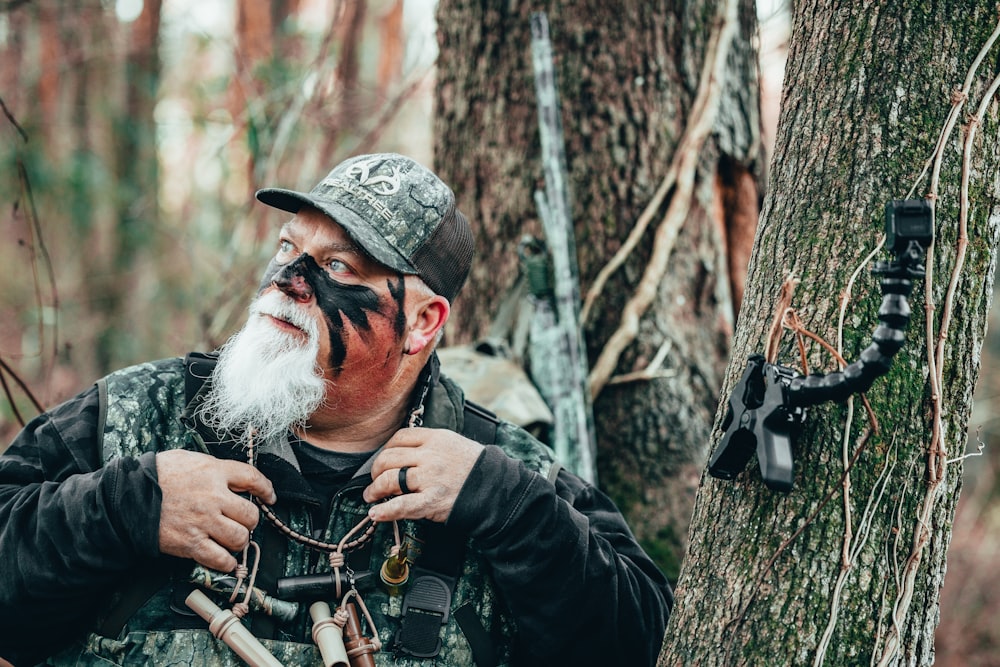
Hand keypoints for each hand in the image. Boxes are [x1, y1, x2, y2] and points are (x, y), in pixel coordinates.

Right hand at [155, 449, 276, 571]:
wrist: (127, 497)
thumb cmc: (155, 475)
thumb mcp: (188, 459)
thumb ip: (213, 468)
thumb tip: (230, 476)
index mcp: (214, 472)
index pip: (253, 478)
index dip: (266, 489)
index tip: (269, 496)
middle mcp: (213, 497)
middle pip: (251, 514)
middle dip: (250, 520)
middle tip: (242, 521)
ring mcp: (203, 522)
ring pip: (240, 538)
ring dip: (239, 540)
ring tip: (232, 538)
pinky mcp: (191, 543)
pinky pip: (220, 559)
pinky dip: (226, 562)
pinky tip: (225, 559)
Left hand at [364, 427, 482, 523]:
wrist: (496, 488)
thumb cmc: (475, 467)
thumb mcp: (454, 444)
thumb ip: (430, 445)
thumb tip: (404, 452)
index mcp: (436, 438)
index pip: (400, 437)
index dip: (386, 449)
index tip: (383, 459)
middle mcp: (430, 456)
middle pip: (389, 458)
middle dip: (375, 471)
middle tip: (374, 480)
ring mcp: (430, 478)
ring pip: (390, 479)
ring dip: (375, 489)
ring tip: (371, 496)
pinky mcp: (432, 501)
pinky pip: (402, 505)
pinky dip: (385, 511)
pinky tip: (375, 514)